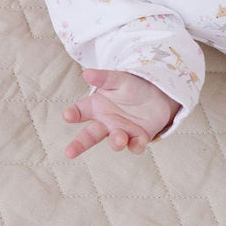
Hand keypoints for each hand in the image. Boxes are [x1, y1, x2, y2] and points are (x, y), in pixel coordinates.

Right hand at [62, 68, 179, 158]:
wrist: (158, 96)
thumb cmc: (132, 87)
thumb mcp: (119, 79)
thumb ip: (104, 78)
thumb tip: (87, 73)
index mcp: (97, 106)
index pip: (80, 111)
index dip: (73, 113)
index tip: (67, 115)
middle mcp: (106, 122)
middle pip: (90, 135)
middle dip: (79, 144)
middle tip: (69, 152)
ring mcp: (121, 132)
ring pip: (114, 141)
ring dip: (115, 142)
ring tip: (119, 139)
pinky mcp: (138, 138)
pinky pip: (135, 145)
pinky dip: (136, 145)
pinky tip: (138, 142)